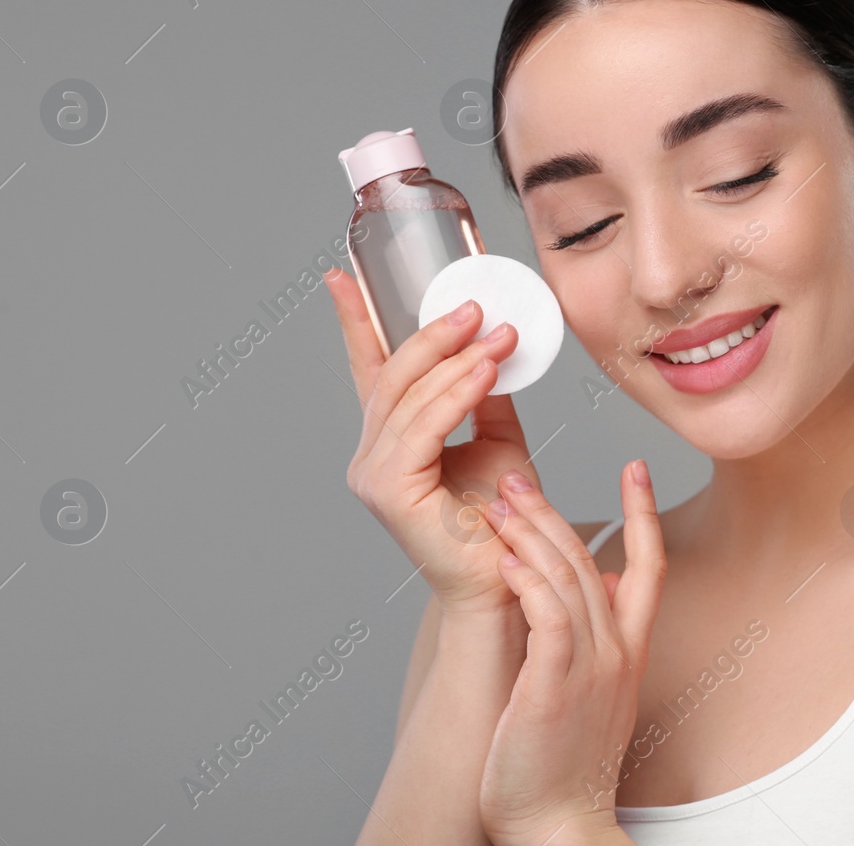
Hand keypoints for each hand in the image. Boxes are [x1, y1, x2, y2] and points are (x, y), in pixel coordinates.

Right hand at [325, 265, 543, 615]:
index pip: (370, 370)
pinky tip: (485, 372)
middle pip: (393, 376)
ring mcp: (373, 475)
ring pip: (410, 398)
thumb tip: (494, 346)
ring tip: (498, 335)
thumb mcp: (498, 438)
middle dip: (433, 335)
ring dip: (457, 360)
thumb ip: (486, 395)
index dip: (356, 323)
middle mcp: (371, 455)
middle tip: (475, 307)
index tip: (342, 277)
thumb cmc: (504, 518)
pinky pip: (423, 428)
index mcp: (390, 439)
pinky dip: (456, 395)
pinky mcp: (389, 491)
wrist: (512, 577)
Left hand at [476, 460, 665, 845]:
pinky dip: (529, 579)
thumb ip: (597, 644)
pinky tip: (505, 557)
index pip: (650, 564)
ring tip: (495, 501)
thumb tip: (600, 594)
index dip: (643, 512)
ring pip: (567, 577)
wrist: (559, 827)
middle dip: (552, 510)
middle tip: (515, 476)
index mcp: (628, 651)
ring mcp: (591, 667)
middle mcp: (617, 651)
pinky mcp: (557, 684)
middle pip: (593, 559)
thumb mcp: (592, 697)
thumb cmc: (559, 768)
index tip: (636, 467)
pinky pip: (549, 615)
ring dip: (530, 532)